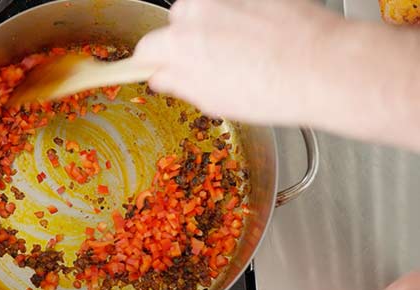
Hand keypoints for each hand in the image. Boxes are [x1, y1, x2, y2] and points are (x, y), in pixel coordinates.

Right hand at [134, 0, 342, 125]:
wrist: (322, 66)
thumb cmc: (272, 88)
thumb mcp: (213, 99)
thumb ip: (179, 83)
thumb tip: (163, 76)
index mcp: (179, 43)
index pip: (147, 48)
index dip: (153, 63)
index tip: (159, 70)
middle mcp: (198, 10)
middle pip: (177, 24)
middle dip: (189, 42)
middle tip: (212, 67)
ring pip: (208, 10)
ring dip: (216, 27)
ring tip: (244, 54)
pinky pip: (237, 4)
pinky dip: (244, 18)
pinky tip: (263, 40)